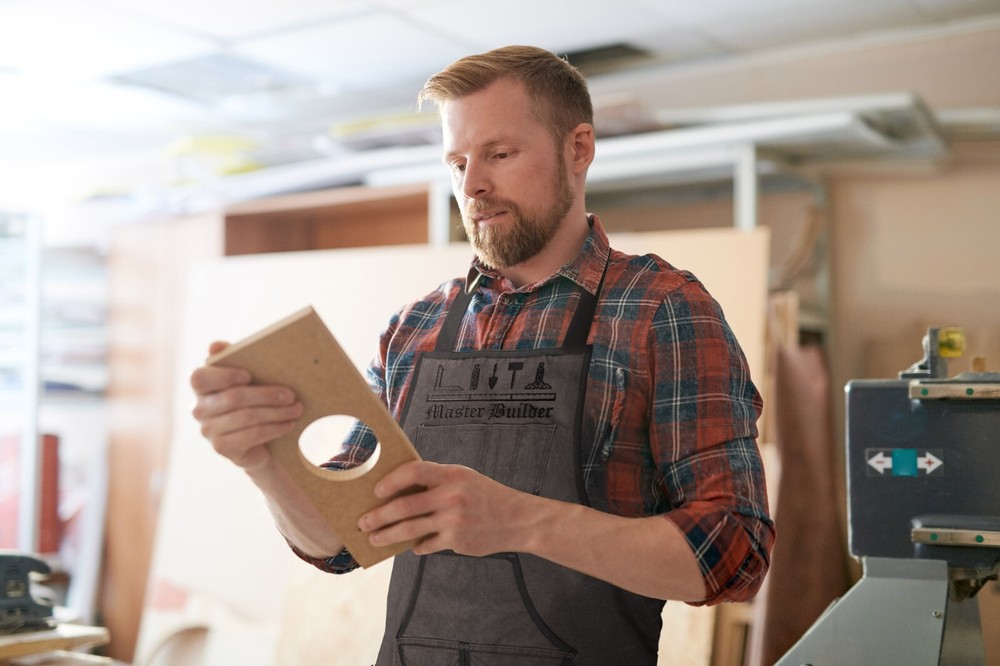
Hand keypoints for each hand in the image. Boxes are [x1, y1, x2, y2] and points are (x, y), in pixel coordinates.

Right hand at [190, 341, 303, 471]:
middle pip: (233, 398)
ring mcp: (208, 430)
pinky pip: (251, 436)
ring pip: (246, 417)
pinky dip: (274, 429)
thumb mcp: (247, 379)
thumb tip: (214, 345)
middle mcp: (199, 409)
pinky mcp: (221, 447)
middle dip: (266, 395)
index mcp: (201, 386)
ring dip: (276, 413)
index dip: (223, 376)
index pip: (200, 378)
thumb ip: (233, 359)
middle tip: (292, 395)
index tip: (248, 375)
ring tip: (297, 409)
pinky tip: (289, 424)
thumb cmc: (251, 400)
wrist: (257, 439)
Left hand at [358, 461, 533, 556]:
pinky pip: (427, 545)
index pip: (413, 472)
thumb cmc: (487, 495)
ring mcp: (453, 521)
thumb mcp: (464, 478)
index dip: (391, 480)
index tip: (376, 490)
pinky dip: (416, 546)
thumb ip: (436, 481)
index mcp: (452, 475)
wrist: (518, 519)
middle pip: (404, 507)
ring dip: (387, 536)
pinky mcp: (456, 541)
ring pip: (410, 530)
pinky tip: (411, 547)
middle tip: (363, 522)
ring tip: (374, 539)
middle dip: (379, 516)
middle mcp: (451, 497)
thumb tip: (400, 489)